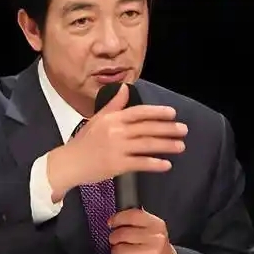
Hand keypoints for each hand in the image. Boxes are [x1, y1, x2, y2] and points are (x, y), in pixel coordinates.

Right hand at [47, 84, 187, 195]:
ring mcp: (117, 149)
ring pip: (147, 145)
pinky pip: (140, 163)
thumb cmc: (84, 142)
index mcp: (112, 119)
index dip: (157, 112)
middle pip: (147, 128)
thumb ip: (114, 105)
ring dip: (166, 145)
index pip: (139, 112)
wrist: (69, 163)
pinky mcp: (117, 165)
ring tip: (181, 146)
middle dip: (168, 129)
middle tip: (184, 130)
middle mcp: (116, 132)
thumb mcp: (97, 119)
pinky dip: (155, 164)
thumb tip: (125, 88)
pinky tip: (167, 164)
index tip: (172, 113)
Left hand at [108, 208, 179, 253]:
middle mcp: (155, 237)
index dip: (118, 218)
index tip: (111, 222)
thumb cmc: (155, 246)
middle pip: (123, 233)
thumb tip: (116, 219)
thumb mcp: (152, 229)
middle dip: (114, 237)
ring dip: (116, 251)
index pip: (133, 216)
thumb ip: (136, 221)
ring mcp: (152, 253)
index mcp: (156, 224)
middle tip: (115, 240)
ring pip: (120, 249)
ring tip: (121, 251)